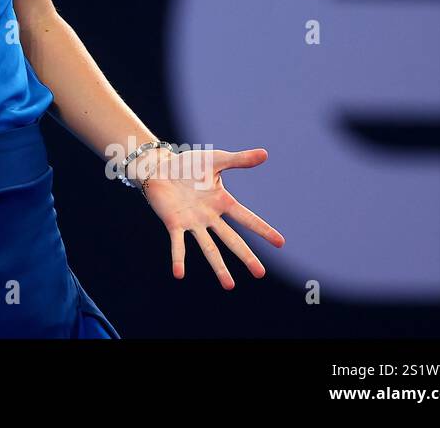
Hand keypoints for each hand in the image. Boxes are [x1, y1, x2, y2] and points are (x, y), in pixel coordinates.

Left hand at [138, 147, 284, 288]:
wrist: (159, 167)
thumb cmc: (188, 164)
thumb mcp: (216, 160)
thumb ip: (239, 160)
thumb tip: (265, 154)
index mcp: (222, 202)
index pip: (247, 218)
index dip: (263, 229)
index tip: (280, 243)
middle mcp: (210, 217)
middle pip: (231, 239)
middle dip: (246, 256)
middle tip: (260, 274)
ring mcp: (192, 222)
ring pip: (208, 248)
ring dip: (218, 267)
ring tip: (229, 286)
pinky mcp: (173, 223)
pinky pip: (178, 243)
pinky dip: (178, 258)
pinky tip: (179, 274)